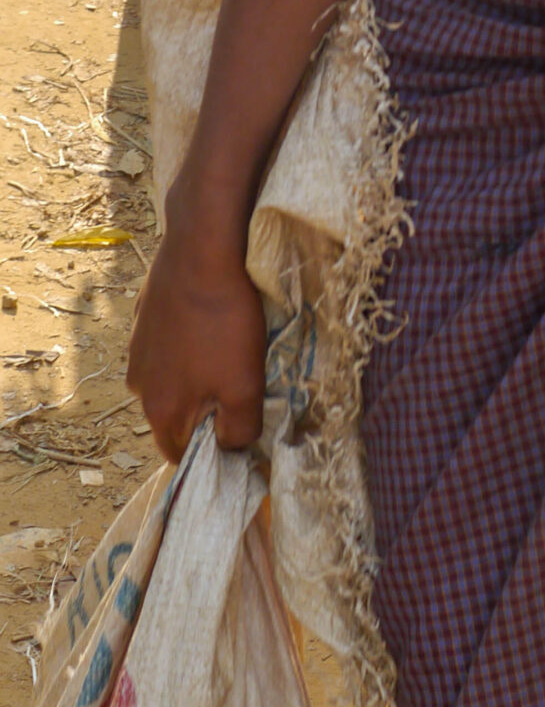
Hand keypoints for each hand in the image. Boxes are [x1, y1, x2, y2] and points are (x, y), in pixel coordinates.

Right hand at [126, 187, 267, 463]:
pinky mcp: (142, 321)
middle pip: (175, 418)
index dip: (212, 453)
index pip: (181, 456)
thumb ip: (239, 431)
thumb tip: (232, 450)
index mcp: (161, 411)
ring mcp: (136, 352)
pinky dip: (186, 348)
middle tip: (240, 389)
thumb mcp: (245, 386)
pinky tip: (210, 327)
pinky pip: (166, 350)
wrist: (201, 250)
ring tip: (227, 353)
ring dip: (195, 378)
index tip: (239, 433)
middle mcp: (138, 387)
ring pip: (170, 382)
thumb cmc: (226, 322)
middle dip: (205, 413)